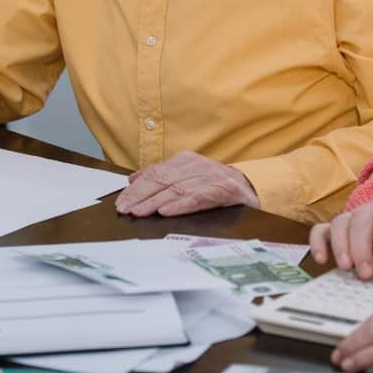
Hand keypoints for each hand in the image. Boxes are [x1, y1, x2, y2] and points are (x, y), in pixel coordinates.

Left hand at [114, 151, 258, 216]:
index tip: (121, 201)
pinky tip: (166, 211)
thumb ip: (161, 175)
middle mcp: (196, 166)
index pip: (154, 173)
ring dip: (155, 202)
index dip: (136, 188)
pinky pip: (198, 198)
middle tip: (124, 209)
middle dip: (140, 195)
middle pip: (162, 180)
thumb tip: (132, 179)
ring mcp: (211, 177)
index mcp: (185, 160)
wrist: (251, 187)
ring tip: (139, 212)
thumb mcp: (187, 175)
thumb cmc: (215, 184)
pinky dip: (181, 205)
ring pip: (177, 189)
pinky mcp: (223, 190)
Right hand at [309, 202, 372, 282]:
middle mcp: (367, 212)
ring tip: (345, 268)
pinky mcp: (332, 226)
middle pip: (361, 225)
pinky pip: (319, 230)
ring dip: (340, 247)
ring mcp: (348, 218)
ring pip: (339, 225)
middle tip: (365, 276)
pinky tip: (322, 260)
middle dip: (362, 251)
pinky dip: (317, 243)